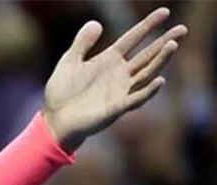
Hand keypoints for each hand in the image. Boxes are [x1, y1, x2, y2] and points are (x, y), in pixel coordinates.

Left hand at [43, 7, 186, 151]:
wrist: (54, 120)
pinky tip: (159, 80)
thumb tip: (96, 22)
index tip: (165, 12)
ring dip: (160, 61)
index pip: (133, 39)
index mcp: (109, 60)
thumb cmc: (62, 93)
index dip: (148, 25)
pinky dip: (148, 90)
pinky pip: (136, 98)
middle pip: (147, 55)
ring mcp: (120, 91)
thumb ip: (82, 43)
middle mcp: (119, 74)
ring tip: (172, 45)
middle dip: (164, 42)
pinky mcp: (116, 108)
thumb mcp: (69, 62)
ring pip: (146, 73)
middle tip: (182, 29)